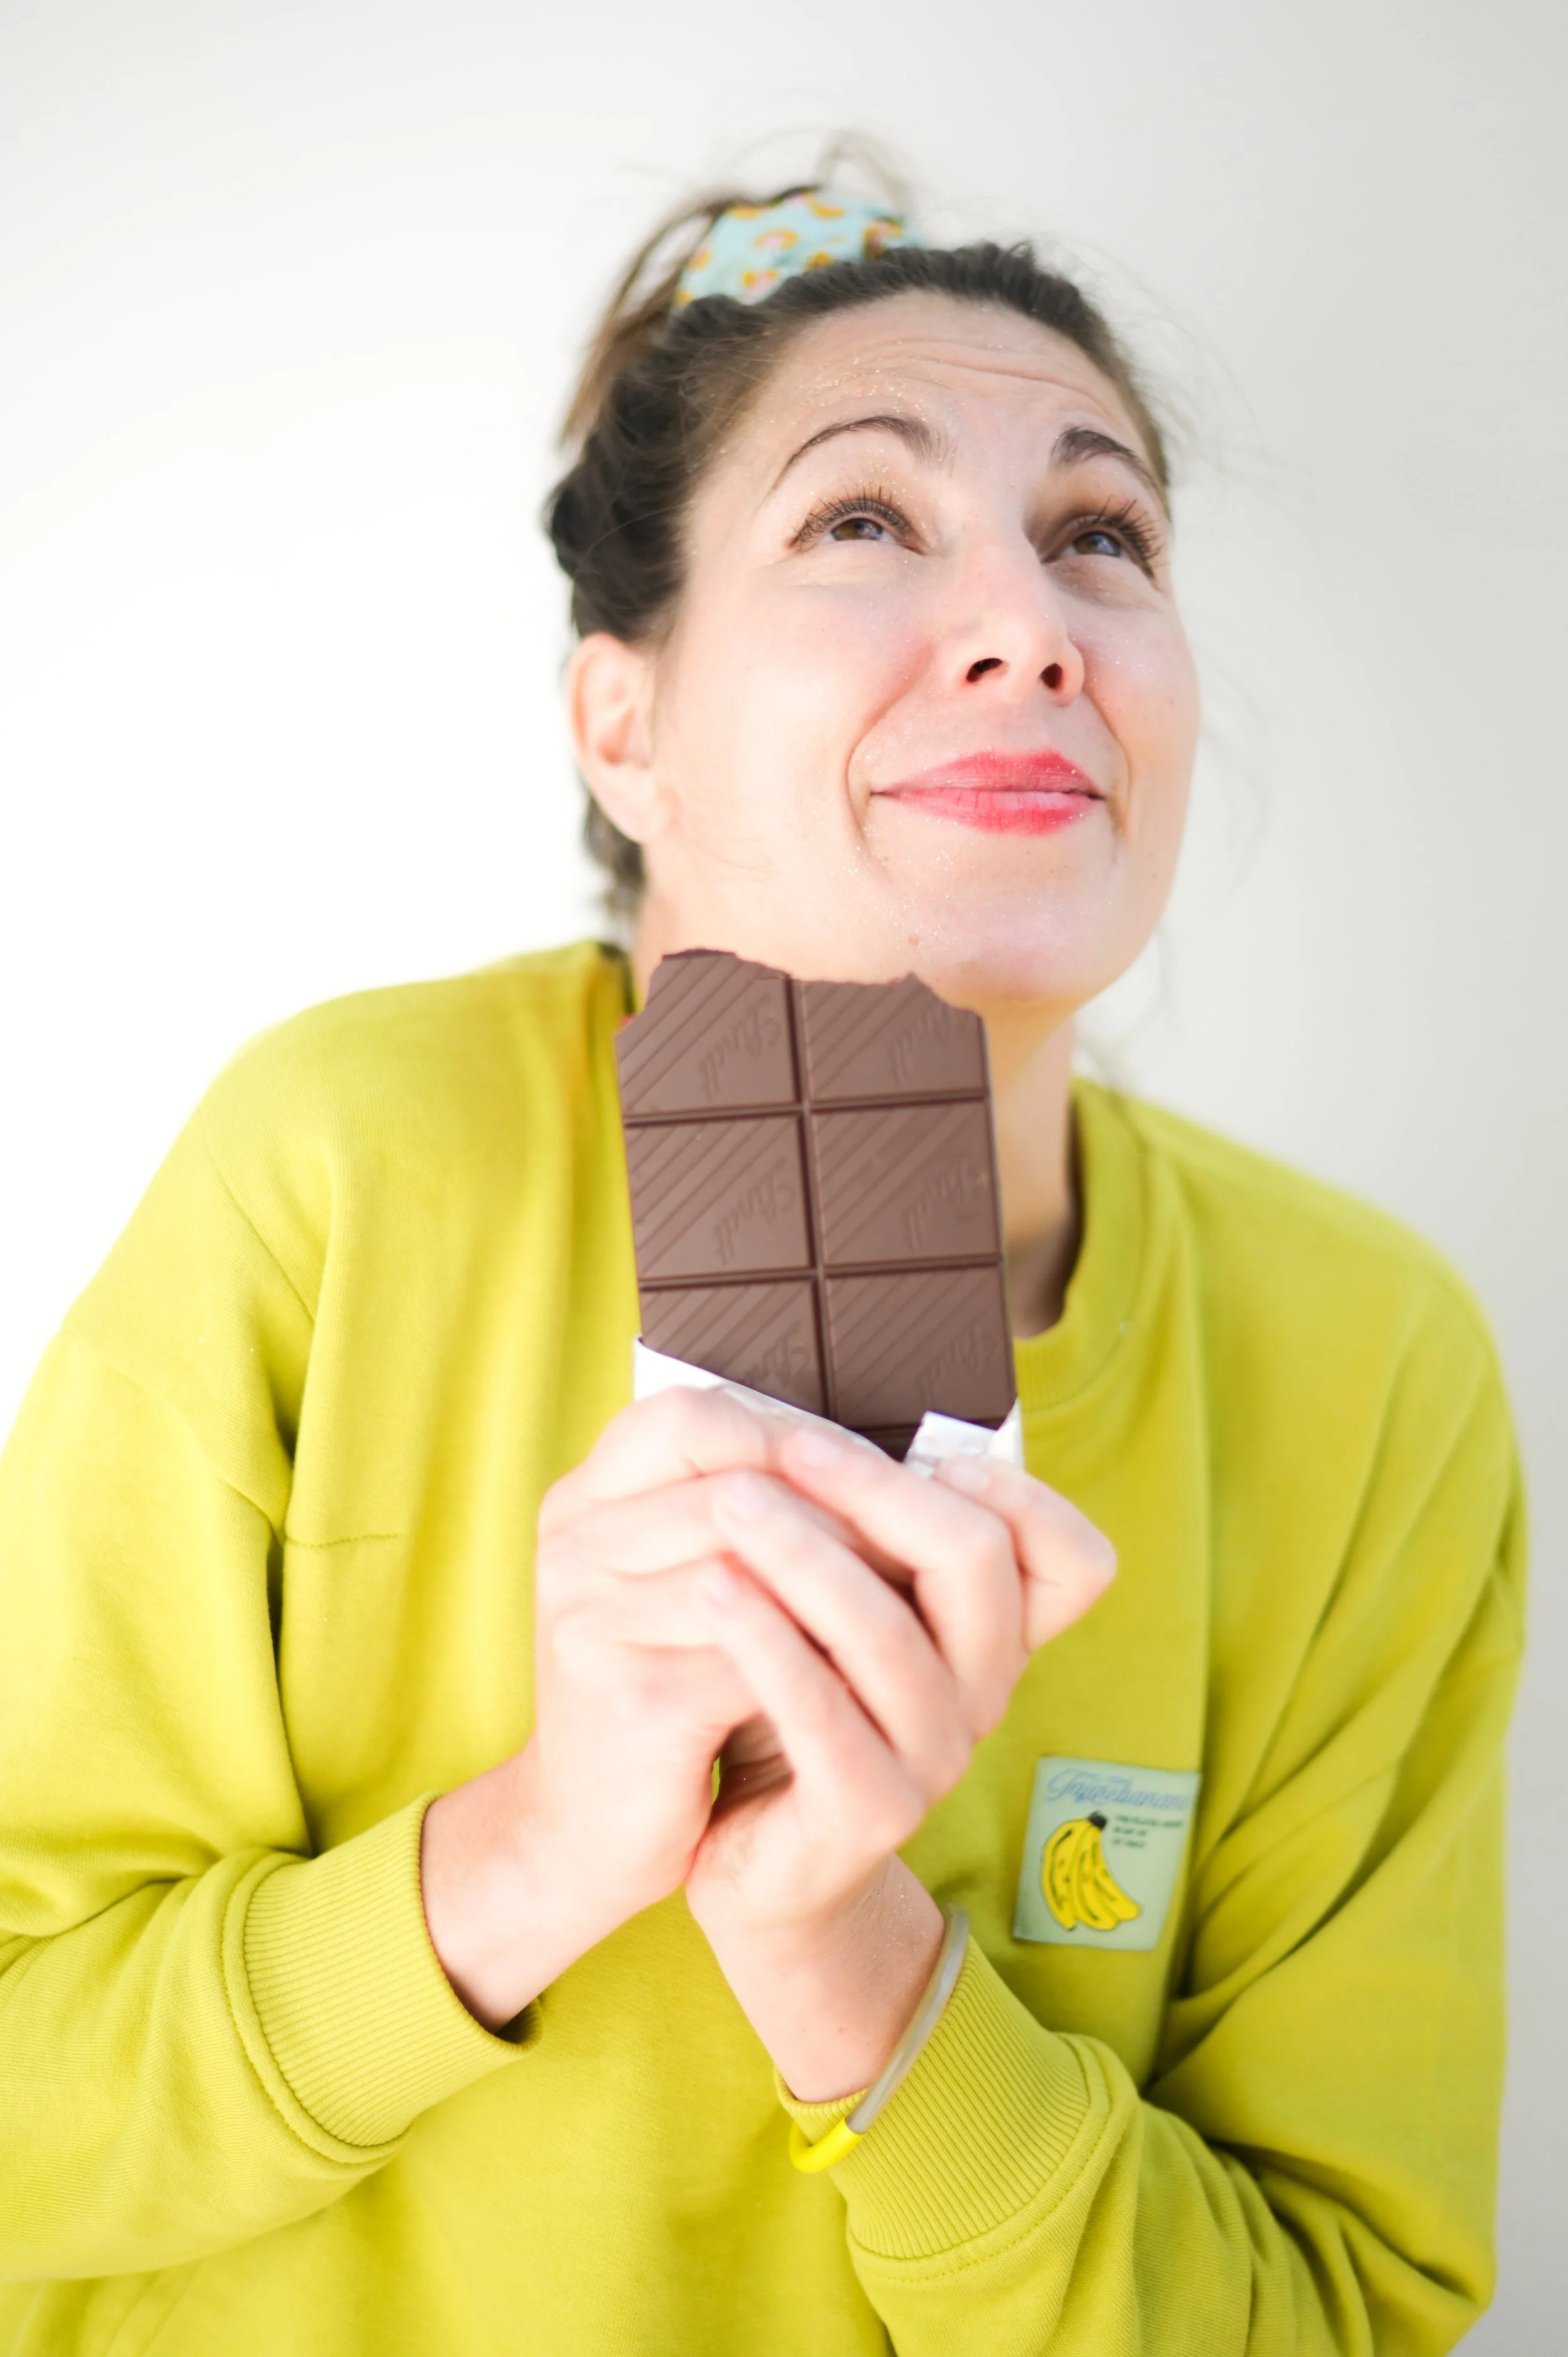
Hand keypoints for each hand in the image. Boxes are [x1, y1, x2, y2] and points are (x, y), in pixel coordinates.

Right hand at [420, 1385, 856, 2027]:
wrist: (585, 1829)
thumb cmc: (659, 1686)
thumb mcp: (677, 1582)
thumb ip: (738, 1515)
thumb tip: (871, 1464)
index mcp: (582, 1502)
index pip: (686, 1416)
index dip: (786, 1436)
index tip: (858, 1474)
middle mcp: (574, 1548)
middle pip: (734, 1488)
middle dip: (838, 1516)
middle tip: (908, 1542)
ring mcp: (593, 1622)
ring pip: (754, 1568)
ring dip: (843, 1588)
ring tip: (904, 1603)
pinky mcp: (634, 1701)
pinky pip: (755, 1660)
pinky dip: (820, 1664)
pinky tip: (862, 1676)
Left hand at [683, 1424, 1115, 2095]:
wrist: (756, 1858)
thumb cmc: (796, 1702)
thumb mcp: (847, 1612)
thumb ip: (870, 1539)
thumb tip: (826, 1422)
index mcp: (992, 1639)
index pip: (1074, 1560)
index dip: (1022, 1495)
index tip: (936, 1453)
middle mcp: (982, 1695)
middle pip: (978, 1564)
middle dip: (878, 1490)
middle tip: (788, 1448)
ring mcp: (932, 1759)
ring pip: (890, 1633)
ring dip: (803, 1553)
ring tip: (727, 1501)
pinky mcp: (867, 1813)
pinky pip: (825, 1715)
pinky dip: (767, 1643)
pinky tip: (712, 1590)